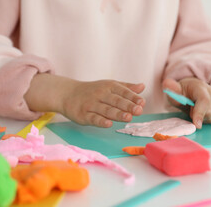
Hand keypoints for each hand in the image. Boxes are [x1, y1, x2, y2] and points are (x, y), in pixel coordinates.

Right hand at [24, 74, 144, 127]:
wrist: (67, 94)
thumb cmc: (93, 91)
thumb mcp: (109, 86)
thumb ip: (126, 88)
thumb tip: (142, 87)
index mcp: (109, 87)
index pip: (123, 91)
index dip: (133, 97)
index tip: (142, 102)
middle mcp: (101, 94)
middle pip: (116, 101)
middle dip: (128, 106)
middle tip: (138, 110)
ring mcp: (92, 105)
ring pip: (106, 110)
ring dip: (117, 114)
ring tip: (128, 118)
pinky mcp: (84, 115)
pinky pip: (93, 118)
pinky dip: (100, 121)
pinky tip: (108, 124)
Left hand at [162, 77, 210, 128]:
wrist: (190, 90)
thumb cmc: (182, 92)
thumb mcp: (174, 91)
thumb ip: (171, 89)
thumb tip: (167, 84)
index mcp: (200, 87)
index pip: (204, 100)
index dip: (200, 113)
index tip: (196, 124)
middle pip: (210, 112)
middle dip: (199, 117)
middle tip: (190, 112)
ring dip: (205, 119)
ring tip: (197, 112)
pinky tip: (208, 116)